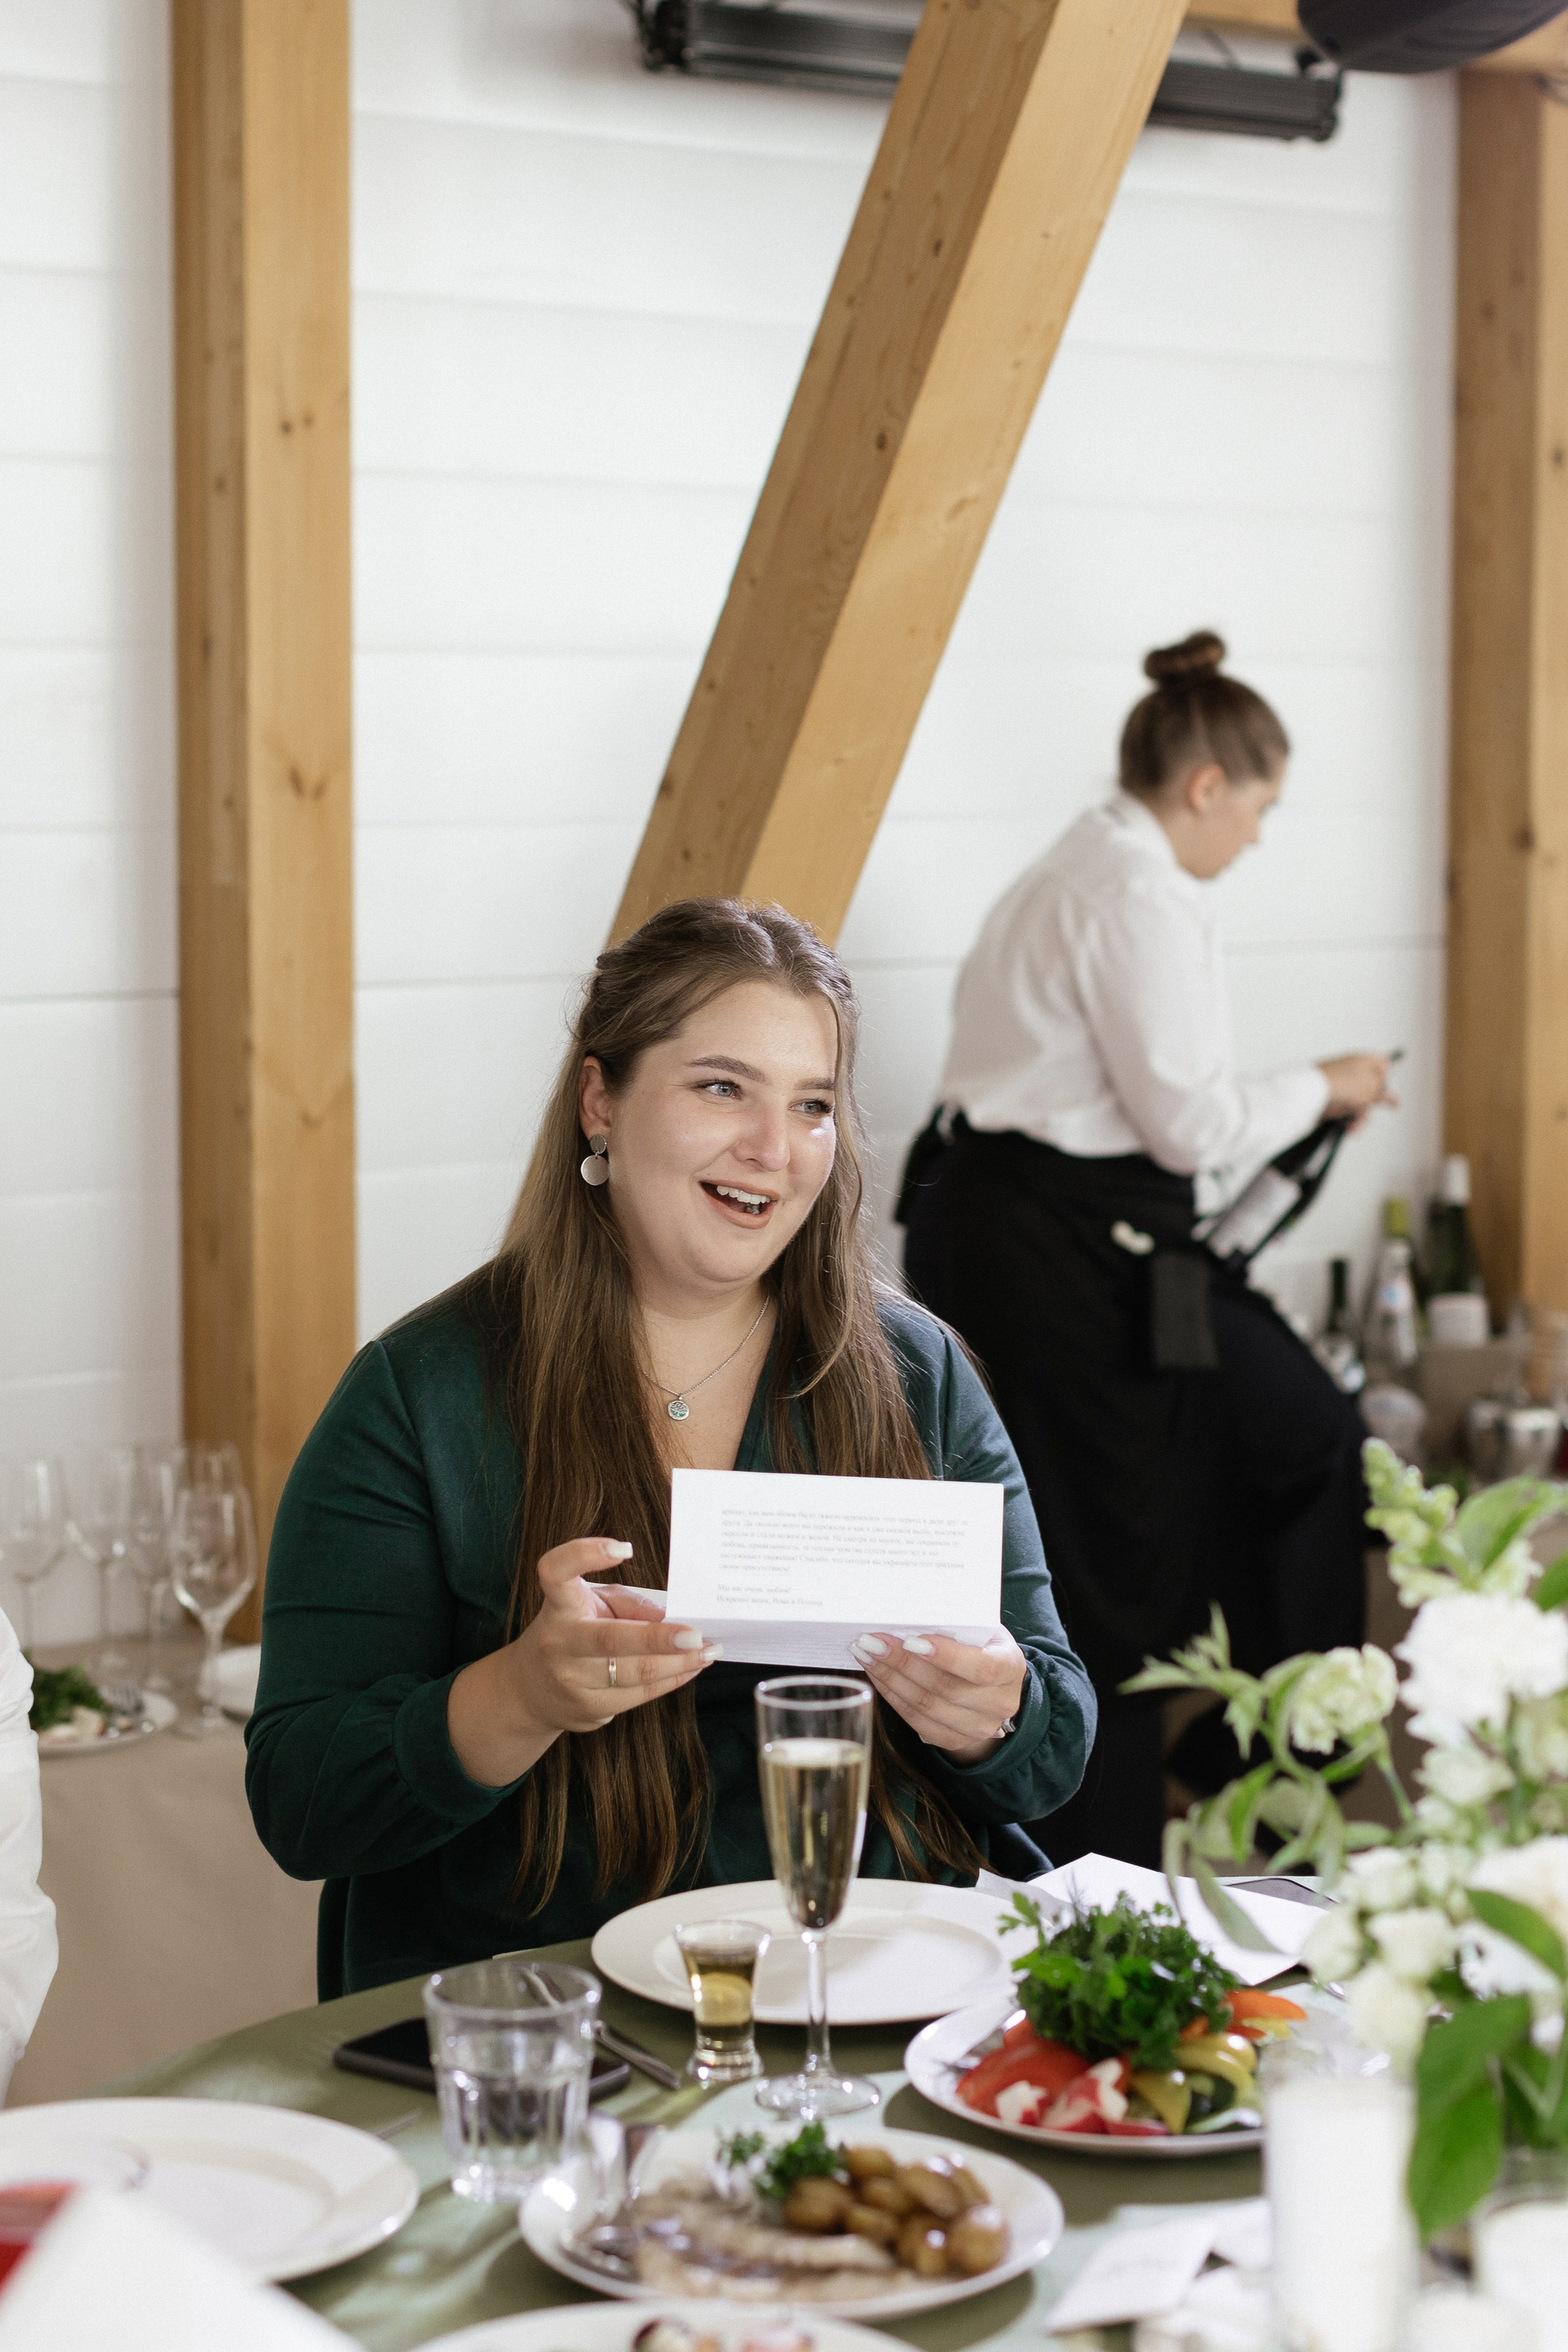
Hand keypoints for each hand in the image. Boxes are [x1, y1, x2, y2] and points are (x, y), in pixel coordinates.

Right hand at [447, 1537, 717, 1786]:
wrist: (530, 1690)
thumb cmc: (571, 1633)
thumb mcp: (590, 1605)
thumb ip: (626, 1603)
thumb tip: (667, 1616)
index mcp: (559, 1606)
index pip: (557, 1572)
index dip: (584, 1555)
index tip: (623, 1548)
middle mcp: (560, 1642)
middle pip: (610, 1638)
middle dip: (657, 1638)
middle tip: (695, 1634)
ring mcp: (572, 1679)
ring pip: (634, 1673)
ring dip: (679, 1662)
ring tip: (709, 1650)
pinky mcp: (588, 1708)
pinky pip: (639, 1694)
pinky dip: (671, 1679)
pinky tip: (692, 1668)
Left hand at [849, 1629, 1026, 1765]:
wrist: (993, 1685)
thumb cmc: (981, 1645)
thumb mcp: (981, 1629)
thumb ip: (955, 1625)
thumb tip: (907, 1615)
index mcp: (1010, 1668)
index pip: (981, 1667)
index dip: (946, 1656)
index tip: (911, 1639)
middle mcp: (999, 1704)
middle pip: (945, 1688)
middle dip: (902, 1663)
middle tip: (871, 1641)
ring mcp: (978, 1727)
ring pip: (925, 1707)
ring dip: (890, 1679)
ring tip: (866, 1654)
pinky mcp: (954, 1740)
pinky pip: (916, 1721)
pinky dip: (892, 1696)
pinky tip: (876, 1675)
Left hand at [1318, 1052, 1395, 1123]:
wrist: (1311, 1091)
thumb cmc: (1343, 1084)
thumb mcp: (1371, 1089)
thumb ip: (1382, 1094)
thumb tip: (1391, 1097)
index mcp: (1362, 1061)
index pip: (1381, 1064)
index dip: (1386, 1077)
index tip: (1384, 1089)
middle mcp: (1350, 1073)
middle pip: (1369, 1090)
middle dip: (1371, 1104)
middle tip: (1367, 1109)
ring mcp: (1338, 1087)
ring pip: (1357, 1105)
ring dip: (1360, 1117)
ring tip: (1356, 1122)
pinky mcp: (1328, 1102)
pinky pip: (1343, 1113)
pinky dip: (1348, 1121)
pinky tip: (1349, 1128)